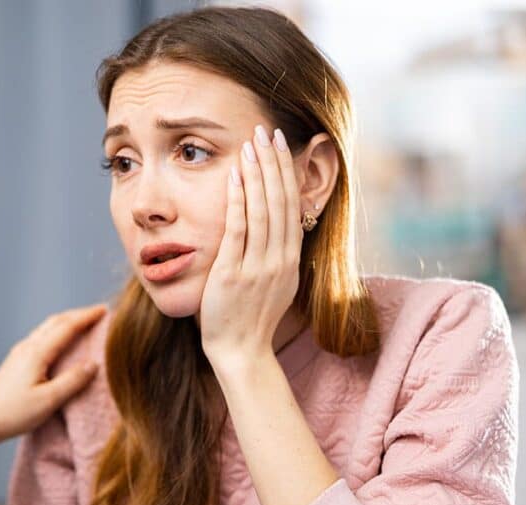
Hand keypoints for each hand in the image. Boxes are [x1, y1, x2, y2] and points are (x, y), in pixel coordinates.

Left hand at [0, 305, 105, 440]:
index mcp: (37, 353)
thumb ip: (72, 380)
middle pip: (56, 321)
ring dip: (67, 321)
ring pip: (47, 327)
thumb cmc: (14, 413)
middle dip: (78, 314)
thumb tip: (93, 363)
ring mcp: (20, 352)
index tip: (105, 310)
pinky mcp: (16, 361)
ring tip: (84, 323)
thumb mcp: (49, 400)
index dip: (87, 317)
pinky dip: (57, 332)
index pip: (67, 327)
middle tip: (98, 313)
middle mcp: (27, 347)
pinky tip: (62, 342)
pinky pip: (41, 337)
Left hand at [199, 125, 301, 369]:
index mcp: (291, 260)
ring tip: (251, 144)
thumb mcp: (275, 283)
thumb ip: (276, 254)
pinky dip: (237, 201)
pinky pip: (237, 230)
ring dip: (257, 174)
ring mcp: (258, 266)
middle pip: (280, 201)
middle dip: (274, 164)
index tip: (281, 146)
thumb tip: (276, 226)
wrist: (241, 352)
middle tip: (267, 132)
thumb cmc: (251, 319)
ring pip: (261, 210)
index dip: (287, 174)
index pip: (291, 207)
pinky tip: (233, 176)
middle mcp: (280, 260)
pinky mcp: (233, 274)